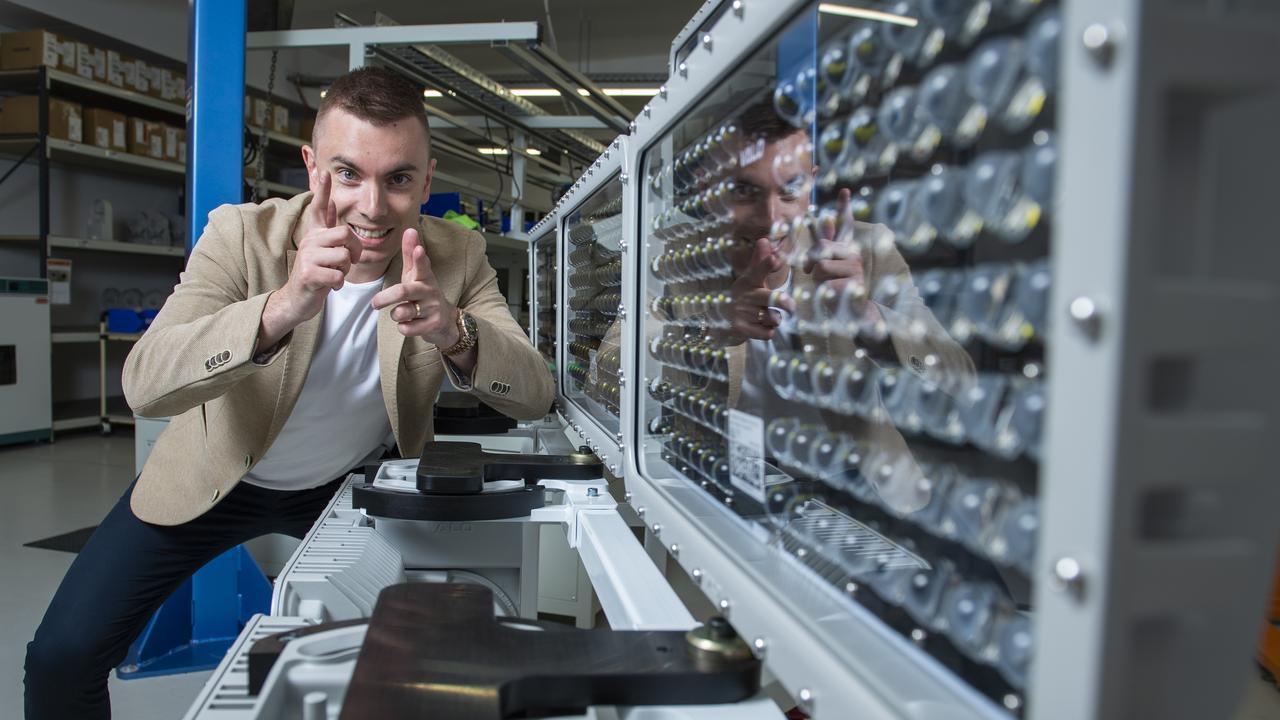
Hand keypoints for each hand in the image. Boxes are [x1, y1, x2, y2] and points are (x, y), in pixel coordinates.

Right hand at [259, 172, 360, 347]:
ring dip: (345, 270)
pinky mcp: (308, 275)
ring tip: (334, 274)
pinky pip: (337, 275)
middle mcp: (309, 241)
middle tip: (349, 261)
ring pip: (343, 256)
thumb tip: (331, 201)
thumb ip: (326, 227)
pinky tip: (330, 285)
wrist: (297, 299)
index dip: (322, 191)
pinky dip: (339, 283)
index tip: (325, 172)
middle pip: (345, 233)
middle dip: (354, 249)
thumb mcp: (322, 249)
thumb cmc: (315, 274)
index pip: (318, 208)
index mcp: (314, 234)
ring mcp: (307, 257)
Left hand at [371, 228, 460, 346]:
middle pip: (403, 291)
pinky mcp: (432, 325)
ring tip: (402, 313)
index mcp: (424, 277)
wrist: (445, 321)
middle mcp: (430, 291)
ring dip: (395, 315)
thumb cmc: (423, 293)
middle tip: (374, 303)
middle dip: (385, 298)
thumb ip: (410, 254)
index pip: (422, 265)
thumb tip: (410, 229)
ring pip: (401, 312)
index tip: (418, 249)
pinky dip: (402, 327)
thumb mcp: (416, 274)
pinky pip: (406, 328)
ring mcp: (432, 309)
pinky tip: (410, 324)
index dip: (419, 257)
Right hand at [726, 237, 793, 341]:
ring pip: (772, 318)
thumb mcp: (751, 279)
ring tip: (767, 317)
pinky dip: (768, 332)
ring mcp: (742, 312)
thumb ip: (760, 262)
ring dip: (775, 320)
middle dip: (784, 302)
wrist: (722, 320)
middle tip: (791, 307)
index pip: (758, 270)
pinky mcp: (741, 328)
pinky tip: (760, 328)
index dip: (766, 265)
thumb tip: (764, 240)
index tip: (774, 259)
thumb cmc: (745, 296)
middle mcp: (745, 295)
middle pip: (770, 298)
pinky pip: (766, 333)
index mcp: (749, 281)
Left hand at [805, 187, 866, 287]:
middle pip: (821, 247)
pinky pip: (826, 283)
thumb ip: (824, 245)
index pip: (845, 225)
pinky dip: (823, 291)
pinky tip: (834, 295)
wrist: (850, 311)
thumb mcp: (825, 264)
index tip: (844, 191)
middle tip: (809, 271)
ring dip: (816, 278)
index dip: (843, 208)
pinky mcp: (854, 284)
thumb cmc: (834, 286)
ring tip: (826, 284)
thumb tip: (825, 218)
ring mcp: (855, 269)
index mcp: (846, 248)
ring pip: (821, 266)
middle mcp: (853, 254)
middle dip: (810, 260)